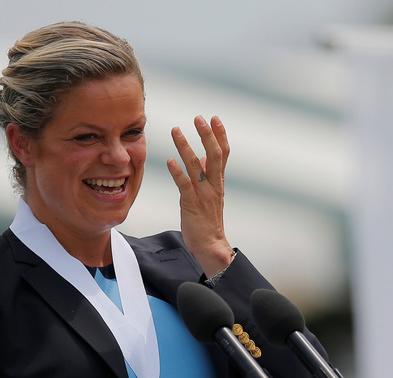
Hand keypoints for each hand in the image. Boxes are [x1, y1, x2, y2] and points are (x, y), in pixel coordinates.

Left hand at [167, 115, 235, 277]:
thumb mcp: (211, 194)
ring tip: (175, 130)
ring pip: (196, 166)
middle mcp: (213, 185)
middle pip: (214, 155)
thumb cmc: (208, 220)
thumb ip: (208, 174)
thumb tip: (202, 156)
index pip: (223, 153)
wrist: (210, 244)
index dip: (219, 135)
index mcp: (219, 181)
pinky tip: (169, 160)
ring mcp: (203, 194)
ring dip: (185, 146)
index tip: (214, 118)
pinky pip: (184, 185)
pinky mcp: (191, 204)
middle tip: (199, 118)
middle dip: (207, 135)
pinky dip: (177, 172)